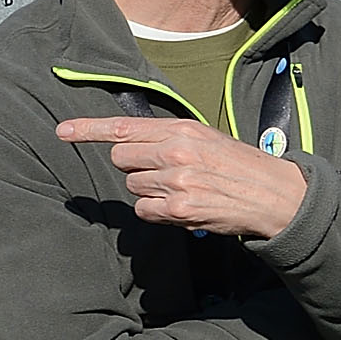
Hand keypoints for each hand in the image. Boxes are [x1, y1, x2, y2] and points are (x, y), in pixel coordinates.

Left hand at [59, 117, 307, 238]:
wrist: (278, 196)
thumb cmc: (243, 167)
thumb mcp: (208, 139)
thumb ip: (169, 137)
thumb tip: (128, 143)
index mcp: (183, 130)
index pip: (124, 128)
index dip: (88, 130)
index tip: (62, 132)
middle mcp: (176, 152)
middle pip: (121, 159)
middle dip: (136, 166)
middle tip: (165, 172)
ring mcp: (176, 182)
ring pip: (132, 186)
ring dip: (150, 190)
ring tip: (182, 190)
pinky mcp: (180, 209)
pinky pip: (145, 210)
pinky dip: (157, 211)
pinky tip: (182, 207)